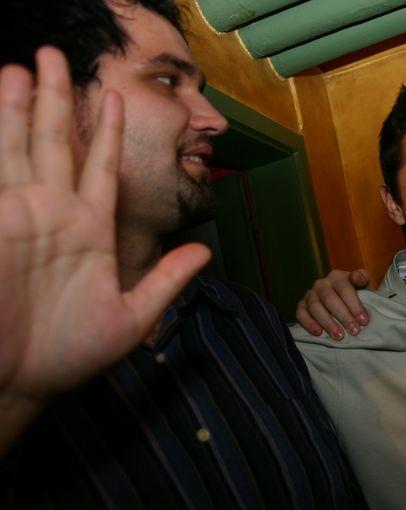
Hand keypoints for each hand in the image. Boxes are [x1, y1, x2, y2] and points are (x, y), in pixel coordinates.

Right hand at [0, 48, 208, 447]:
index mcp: (91, 230)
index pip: (102, 169)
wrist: (22, 380)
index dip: (109, 134)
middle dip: (57, 99)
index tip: (117, 100)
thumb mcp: (134, 315)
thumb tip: (206, 252)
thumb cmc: (72, 354)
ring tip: (24, 65)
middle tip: (56, 56)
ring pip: (22, 147)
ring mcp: (21, 215)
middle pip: (58, 143)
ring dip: (21, 106)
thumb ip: (167, 280)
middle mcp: (56, 214)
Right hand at [296, 269, 370, 339]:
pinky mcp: (302, 306)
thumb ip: (362, 278)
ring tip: (339, 336)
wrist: (343, 303)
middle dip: (343, 316)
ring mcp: (310, 295)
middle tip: (354, 330)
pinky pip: (301, 314)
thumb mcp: (363, 284)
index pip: (345, 289)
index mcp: (336, 277)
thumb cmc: (356, 294)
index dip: (355, 305)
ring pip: (315, 307)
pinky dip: (309, 323)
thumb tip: (355, 277)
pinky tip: (319, 333)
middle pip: (330, 299)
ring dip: (328, 322)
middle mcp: (321, 284)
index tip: (363, 321)